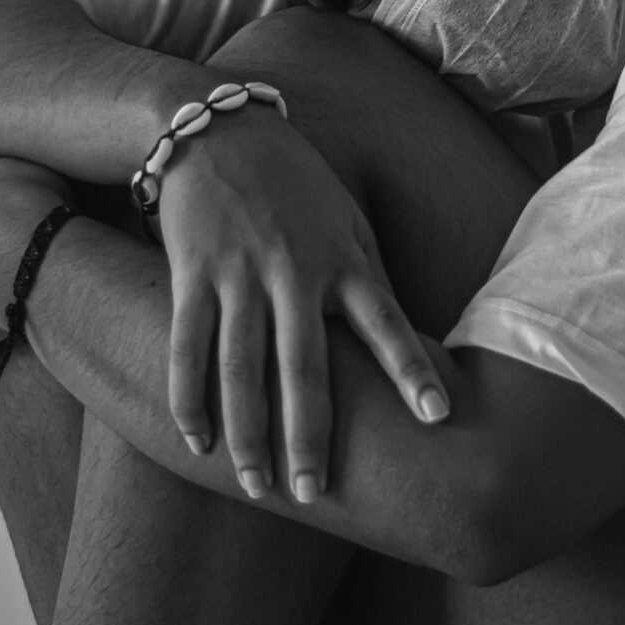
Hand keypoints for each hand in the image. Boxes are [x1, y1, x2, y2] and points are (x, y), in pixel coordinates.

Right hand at [159, 104, 447, 503]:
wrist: (219, 128)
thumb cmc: (296, 183)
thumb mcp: (349, 219)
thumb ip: (370, 277)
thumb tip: (402, 340)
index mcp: (345, 260)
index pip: (388, 324)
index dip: (412, 372)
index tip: (438, 418)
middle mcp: (295, 271)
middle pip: (305, 368)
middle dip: (310, 437)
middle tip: (314, 495)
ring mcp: (240, 273)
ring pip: (242, 369)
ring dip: (249, 434)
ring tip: (256, 485)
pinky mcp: (192, 271)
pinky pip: (187, 346)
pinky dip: (189, 398)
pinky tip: (197, 442)